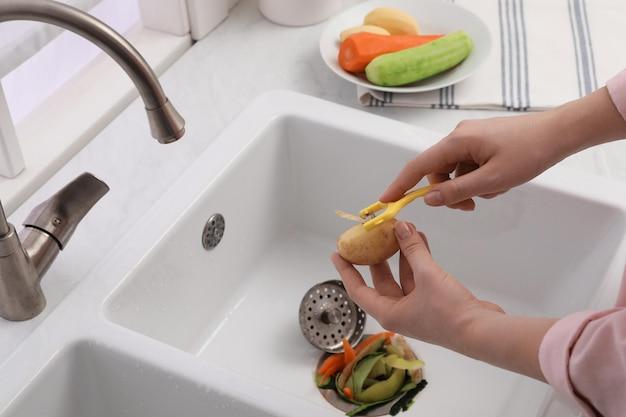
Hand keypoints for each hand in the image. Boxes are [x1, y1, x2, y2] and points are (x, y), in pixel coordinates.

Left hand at [331, 221, 502, 350]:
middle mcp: (400, 311)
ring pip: (403, 276)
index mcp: (388, 312)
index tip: (336, 254)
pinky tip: (421, 240)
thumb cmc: (448, 311)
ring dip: (402, 254)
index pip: (358, 290)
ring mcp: (418, 307)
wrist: (482, 331)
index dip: (346, 271)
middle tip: (370, 237)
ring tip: (399, 230)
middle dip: (376, 257)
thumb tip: (400, 227)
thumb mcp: (427, 275)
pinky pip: (420, 276)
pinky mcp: (435, 301)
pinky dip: (419, 259)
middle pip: (381, 281)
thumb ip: (412, 249)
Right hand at [381, 88, 625, 209]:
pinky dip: (479, 178)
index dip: (399, 184)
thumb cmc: (528, 153)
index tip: (385, 201)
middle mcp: (458, 137)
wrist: (559, 133)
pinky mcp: (482, 142)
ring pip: (455, 172)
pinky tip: (500, 181)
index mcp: (456, 142)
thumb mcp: (491, 180)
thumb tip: (427, 199)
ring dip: (468, 187)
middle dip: (449, 192)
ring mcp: (471, 139)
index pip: (418, 166)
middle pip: (437, 172)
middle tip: (470, 207)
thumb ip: (456, 191)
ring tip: (494, 190)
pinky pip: (469, 166)